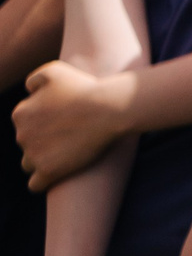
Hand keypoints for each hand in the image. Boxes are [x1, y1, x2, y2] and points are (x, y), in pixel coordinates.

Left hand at [14, 62, 132, 191]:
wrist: (108, 109)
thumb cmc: (85, 87)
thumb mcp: (54, 70)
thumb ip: (33, 79)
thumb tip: (29, 92)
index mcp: (20, 113)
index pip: (24, 123)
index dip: (43, 122)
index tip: (64, 120)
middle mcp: (21, 135)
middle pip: (27, 143)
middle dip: (42, 142)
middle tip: (70, 136)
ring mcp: (34, 155)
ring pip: (30, 163)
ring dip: (42, 160)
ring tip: (65, 156)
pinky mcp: (49, 171)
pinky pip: (35, 185)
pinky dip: (42, 182)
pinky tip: (56, 175)